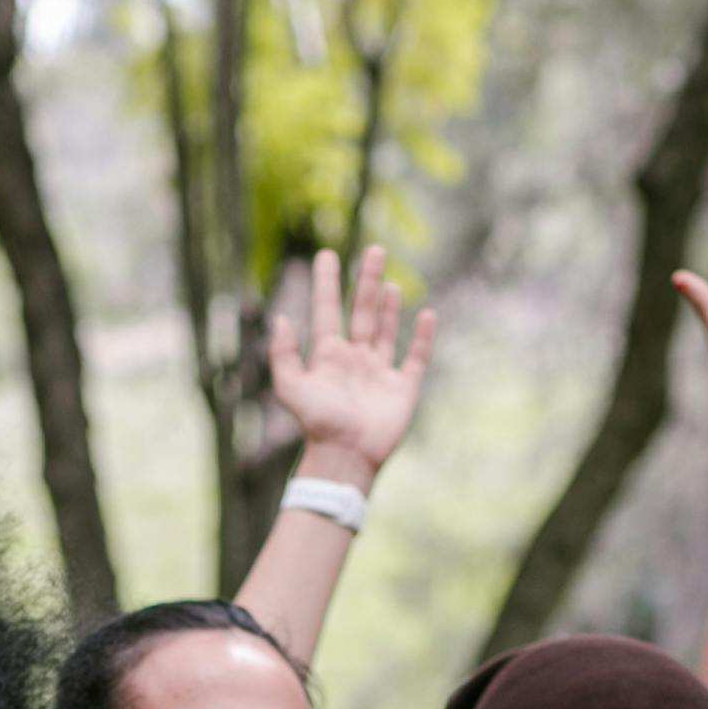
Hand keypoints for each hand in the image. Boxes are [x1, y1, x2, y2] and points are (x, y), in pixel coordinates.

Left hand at [268, 241, 436, 483]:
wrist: (345, 458)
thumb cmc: (317, 425)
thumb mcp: (291, 388)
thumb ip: (283, 354)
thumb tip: (281, 317)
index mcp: (328, 356)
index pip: (327, 310)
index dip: (326, 282)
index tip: (326, 254)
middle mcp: (355, 360)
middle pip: (361, 311)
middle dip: (366, 281)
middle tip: (374, 250)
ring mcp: (380, 373)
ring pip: (385, 330)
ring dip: (388, 306)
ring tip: (390, 282)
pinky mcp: (403, 390)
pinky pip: (416, 359)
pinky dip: (423, 338)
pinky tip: (427, 315)